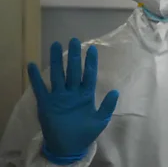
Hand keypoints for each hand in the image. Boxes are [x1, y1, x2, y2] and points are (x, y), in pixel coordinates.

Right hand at [27, 38, 118, 164]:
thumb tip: (115, 91)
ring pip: (58, 75)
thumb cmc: (86, 133)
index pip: (89, 75)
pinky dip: (36, 78)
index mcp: (86, 95)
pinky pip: (40, 88)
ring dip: (56, 61)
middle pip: (73, 70)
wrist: (69, 147)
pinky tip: (32, 65)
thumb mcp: (100, 121)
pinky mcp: (47, 103)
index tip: (92, 48)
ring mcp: (59, 97)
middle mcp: (72, 92)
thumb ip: (107, 106)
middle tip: (74, 40)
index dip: (90, 62)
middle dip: (73, 56)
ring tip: (55, 45)